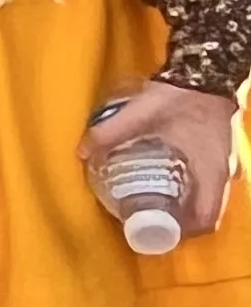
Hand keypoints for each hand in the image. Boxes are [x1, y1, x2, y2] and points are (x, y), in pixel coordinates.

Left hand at [93, 79, 240, 237]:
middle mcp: (223, 174)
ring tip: (153, 209)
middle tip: (147, 223)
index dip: (182, 234)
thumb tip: (80, 152)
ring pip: (209, 202)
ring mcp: (226, 166)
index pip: (205, 219)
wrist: (206, 72)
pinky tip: (167, 188)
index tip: (155, 234)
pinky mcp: (221, 157)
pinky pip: (209, 188)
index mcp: (210, 171)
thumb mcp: (140, 113)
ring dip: (185, 210)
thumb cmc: (178, 96)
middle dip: (179, 225)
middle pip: (207, 215)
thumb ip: (109, 132)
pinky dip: (192, 195)